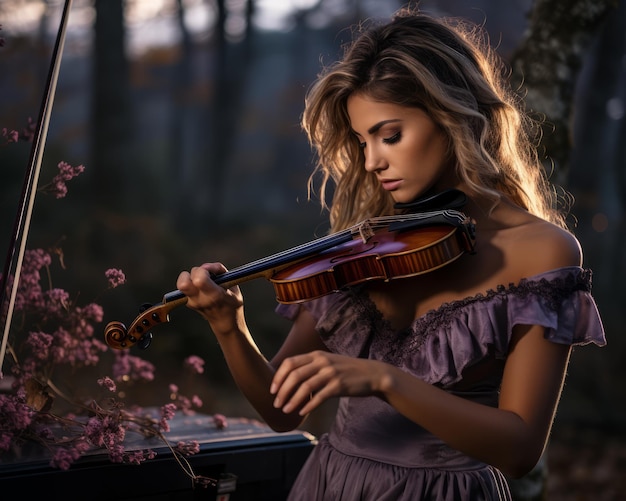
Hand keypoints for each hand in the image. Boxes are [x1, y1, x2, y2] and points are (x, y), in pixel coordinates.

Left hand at [176, 263, 243, 334]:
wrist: (225, 322)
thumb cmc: (231, 301)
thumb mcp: (233, 284)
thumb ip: (219, 270)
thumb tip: (205, 266)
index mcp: (215, 296)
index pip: (199, 280)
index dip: (203, 271)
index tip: (211, 272)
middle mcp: (200, 300)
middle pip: (183, 283)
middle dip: (192, 273)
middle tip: (203, 275)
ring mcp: (192, 303)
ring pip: (182, 283)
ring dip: (191, 278)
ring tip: (203, 281)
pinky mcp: (188, 303)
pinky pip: (185, 287)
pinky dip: (192, 283)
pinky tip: (202, 288)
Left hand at [270, 350, 386, 414]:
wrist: (372, 373)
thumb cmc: (346, 370)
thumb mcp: (327, 362)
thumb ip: (311, 367)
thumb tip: (289, 380)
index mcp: (316, 355)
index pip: (290, 363)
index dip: (278, 377)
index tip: (273, 390)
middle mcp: (322, 362)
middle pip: (294, 375)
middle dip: (282, 391)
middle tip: (276, 404)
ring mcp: (330, 373)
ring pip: (305, 387)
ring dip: (292, 400)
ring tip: (285, 410)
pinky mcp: (339, 386)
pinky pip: (319, 397)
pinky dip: (308, 405)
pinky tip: (301, 412)